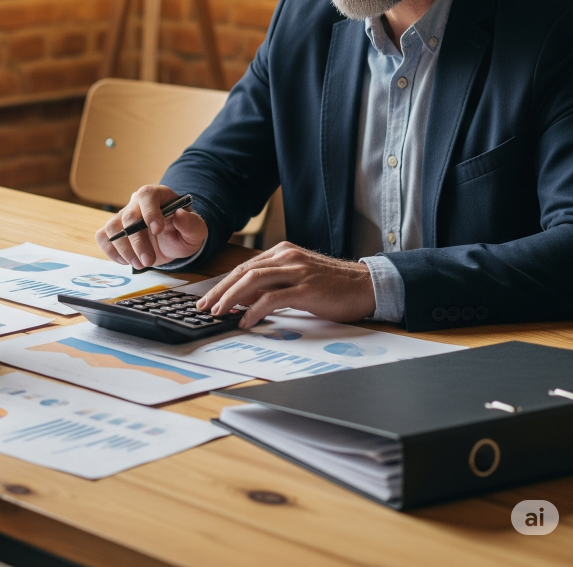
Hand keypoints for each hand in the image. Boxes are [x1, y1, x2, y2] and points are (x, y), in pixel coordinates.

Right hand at [96, 185, 206, 268]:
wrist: (172, 240)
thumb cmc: (184, 231)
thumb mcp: (196, 231)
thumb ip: (191, 224)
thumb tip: (180, 214)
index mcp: (158, 195)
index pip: (147, 195)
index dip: (150, 212)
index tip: (157, 230)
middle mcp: (137, 202)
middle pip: (129, 216)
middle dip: (138, 242)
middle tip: (148, 261)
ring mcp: (123, 215)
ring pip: (112, 227)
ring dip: (124, 249)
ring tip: (139, 264)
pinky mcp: (115, 230)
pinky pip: (103, 237)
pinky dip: (111, 251)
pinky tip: (127, 261)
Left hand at [195, 242, 376, 326]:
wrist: (366, 286)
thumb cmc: (333, 286)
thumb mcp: (298, 279)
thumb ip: (272, 284)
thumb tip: (243, 299)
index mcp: (283, 252)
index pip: (245, 266)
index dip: (224, 283)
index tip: (209, 297)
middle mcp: (286, 256)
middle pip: (243, 271)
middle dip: (220, 290)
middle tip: (205, 306)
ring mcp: (296, 271)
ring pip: (252, 281)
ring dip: (231, 298)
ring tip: (219, 313)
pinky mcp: (305, 288)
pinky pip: (272, 298)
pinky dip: (254, 310)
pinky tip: (245, 321)